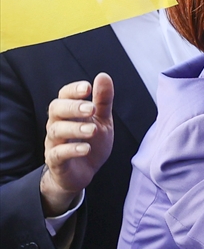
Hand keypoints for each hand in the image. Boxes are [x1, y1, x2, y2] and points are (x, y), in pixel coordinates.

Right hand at [40, 74, 113, 216]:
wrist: (84, 173)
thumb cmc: (91, 142)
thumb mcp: (102, 120)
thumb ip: (103, 100)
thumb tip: (103, 76)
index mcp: (68, 113)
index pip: (63, 95)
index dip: (73, 90)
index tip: (87, 87)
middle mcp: (57, 124)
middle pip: (56, 110)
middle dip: (73, 107)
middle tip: (91, 108)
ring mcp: (54, 143)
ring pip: (56, 131)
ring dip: (75, 128)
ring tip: (92, 129)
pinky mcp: (56, 161)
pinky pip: (58, 154)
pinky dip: (71, 150)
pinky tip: (85, 148)